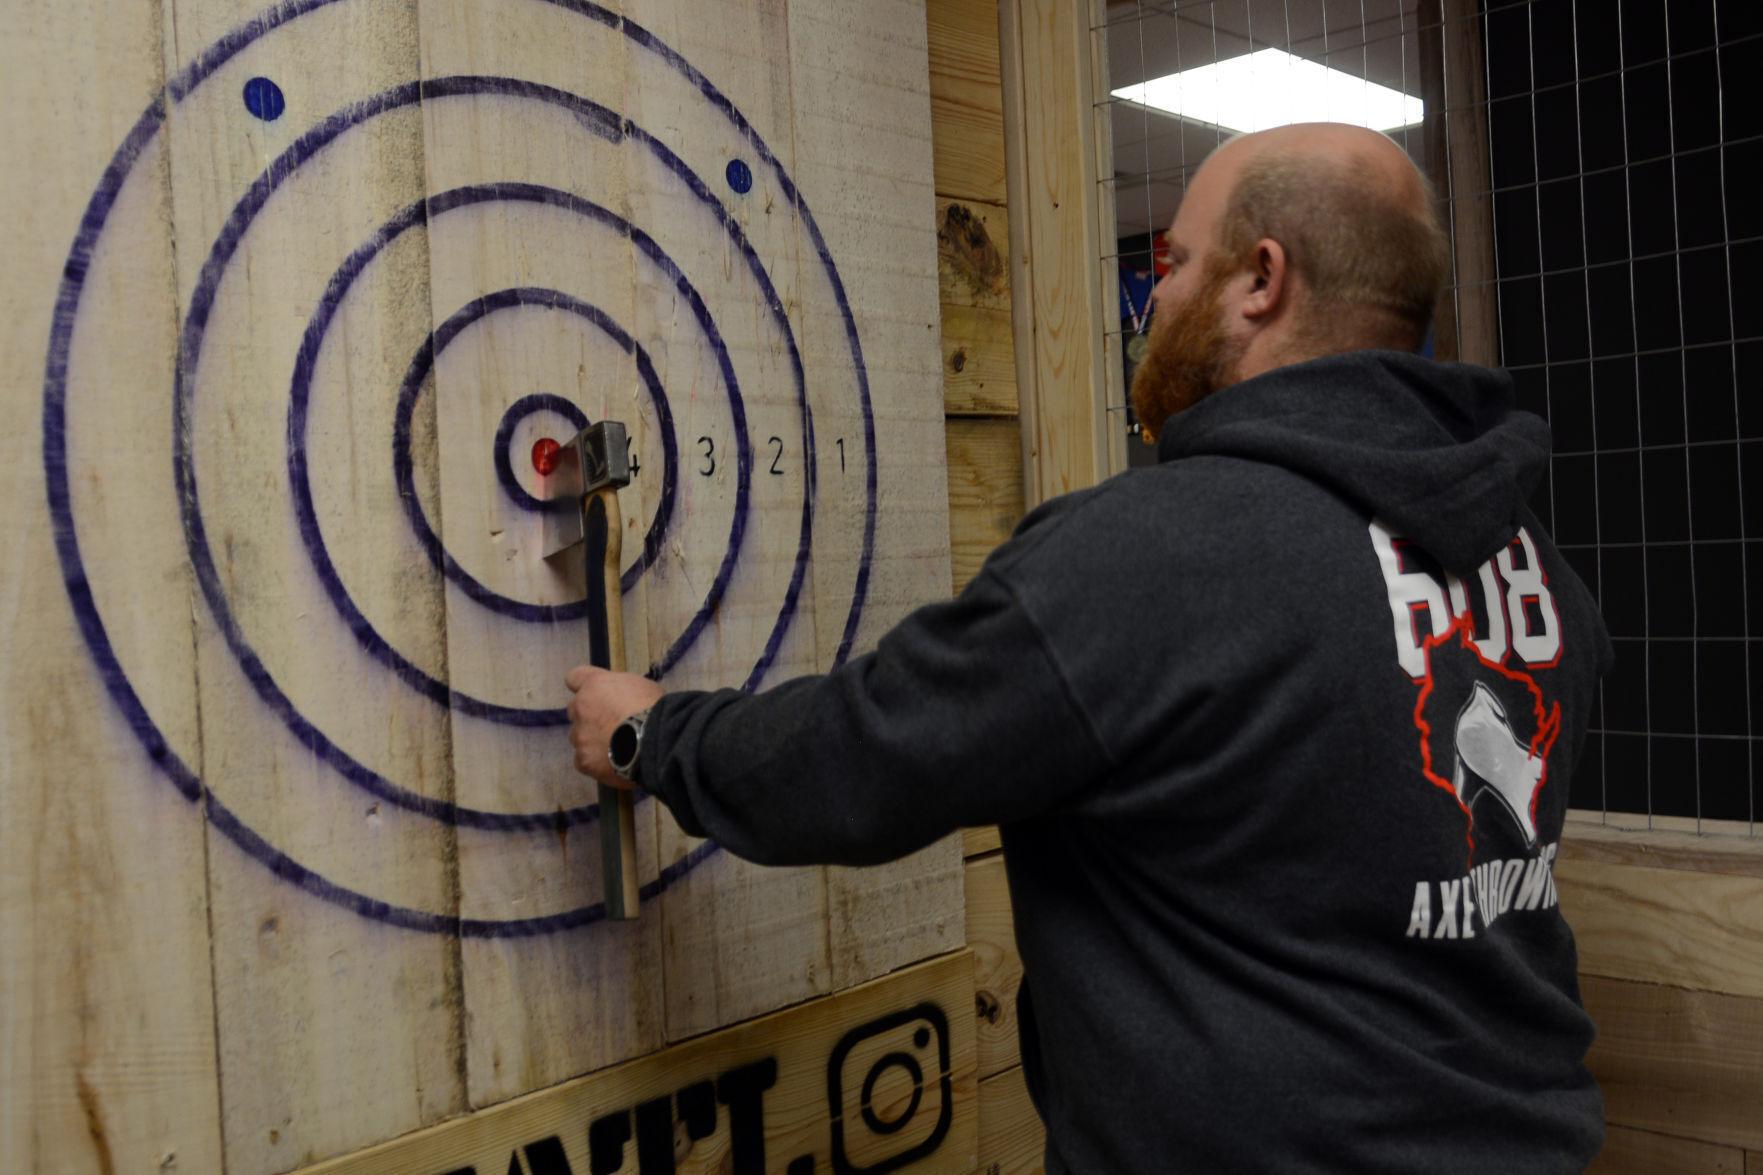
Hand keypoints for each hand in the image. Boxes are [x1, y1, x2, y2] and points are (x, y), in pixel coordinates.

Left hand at [565, 666, 664, 787]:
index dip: (583, 686)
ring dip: (592, 741)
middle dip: (589, 716)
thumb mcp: (641, 687)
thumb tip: (621, 700)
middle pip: (575, 710)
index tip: (594, 694)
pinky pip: (584, 760)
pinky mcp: (583, 760)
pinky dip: (596, 763)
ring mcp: (579, 736)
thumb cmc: (654, 709)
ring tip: (615, 749)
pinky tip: (613, 764)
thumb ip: (621, 692)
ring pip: (579, 737)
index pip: (574, 677)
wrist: (654, 741)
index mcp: (595, 685)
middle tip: (611, 726)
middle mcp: (580, 707)